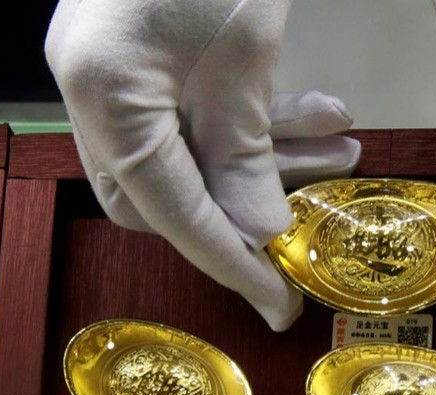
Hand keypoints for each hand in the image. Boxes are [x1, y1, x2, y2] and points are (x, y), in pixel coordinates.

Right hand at [45, 0, 359, 330]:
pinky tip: (318, 110)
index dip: (231, 263)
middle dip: (244, 207)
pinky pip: (194, 114)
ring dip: (267, 159)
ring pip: (188, 153)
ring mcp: (113, 70)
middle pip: (165, 191)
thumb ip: (244, 148)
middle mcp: (92, 88)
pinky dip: (253, 122)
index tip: (278, 305)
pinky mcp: (144, 54)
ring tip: (343, 145)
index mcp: (104, 91)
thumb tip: (257, 233)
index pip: (170, 209)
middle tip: (311, 207)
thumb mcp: (245, 48)